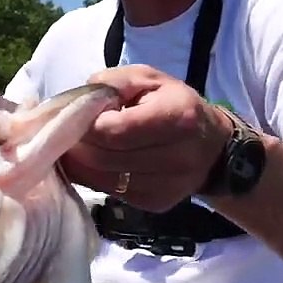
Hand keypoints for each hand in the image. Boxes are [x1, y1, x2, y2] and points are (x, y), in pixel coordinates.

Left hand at [61, 64, 232, 211]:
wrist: (212, 148)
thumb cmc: (175, 104)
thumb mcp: (148, 78)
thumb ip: (113, 83)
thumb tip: (82, 104)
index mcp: (178, 117)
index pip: (114, 131)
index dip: (87, 125)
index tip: (80, 116)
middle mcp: (177, 156)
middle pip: (105, 158)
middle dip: (79, 145)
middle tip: (70, 132)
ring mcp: (168, 186)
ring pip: (103, 180)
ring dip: (83, 164)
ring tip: (80, 147)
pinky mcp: (157, 204)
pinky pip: (111, 193)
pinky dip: (96, 178)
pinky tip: (97, 163)